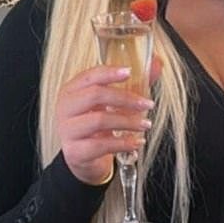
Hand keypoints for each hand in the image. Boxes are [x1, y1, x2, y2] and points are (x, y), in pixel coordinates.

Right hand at [56, 58, 161, 185]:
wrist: (82, 158)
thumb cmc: (97, 126)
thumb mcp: (112, 104)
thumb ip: (134, 83)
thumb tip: (157, 64)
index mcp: (72, 91)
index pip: (89, 76)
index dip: (110, 72)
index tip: (130, 72)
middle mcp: (65, 108)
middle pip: (95, 95)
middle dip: (126, 98)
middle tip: (147, 104)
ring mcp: (68, 130)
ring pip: (99, 120)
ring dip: (128, 122)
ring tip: (145, 125)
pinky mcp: (74, 152)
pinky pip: (101, 145)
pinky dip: (123, 144)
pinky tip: (136, 143)